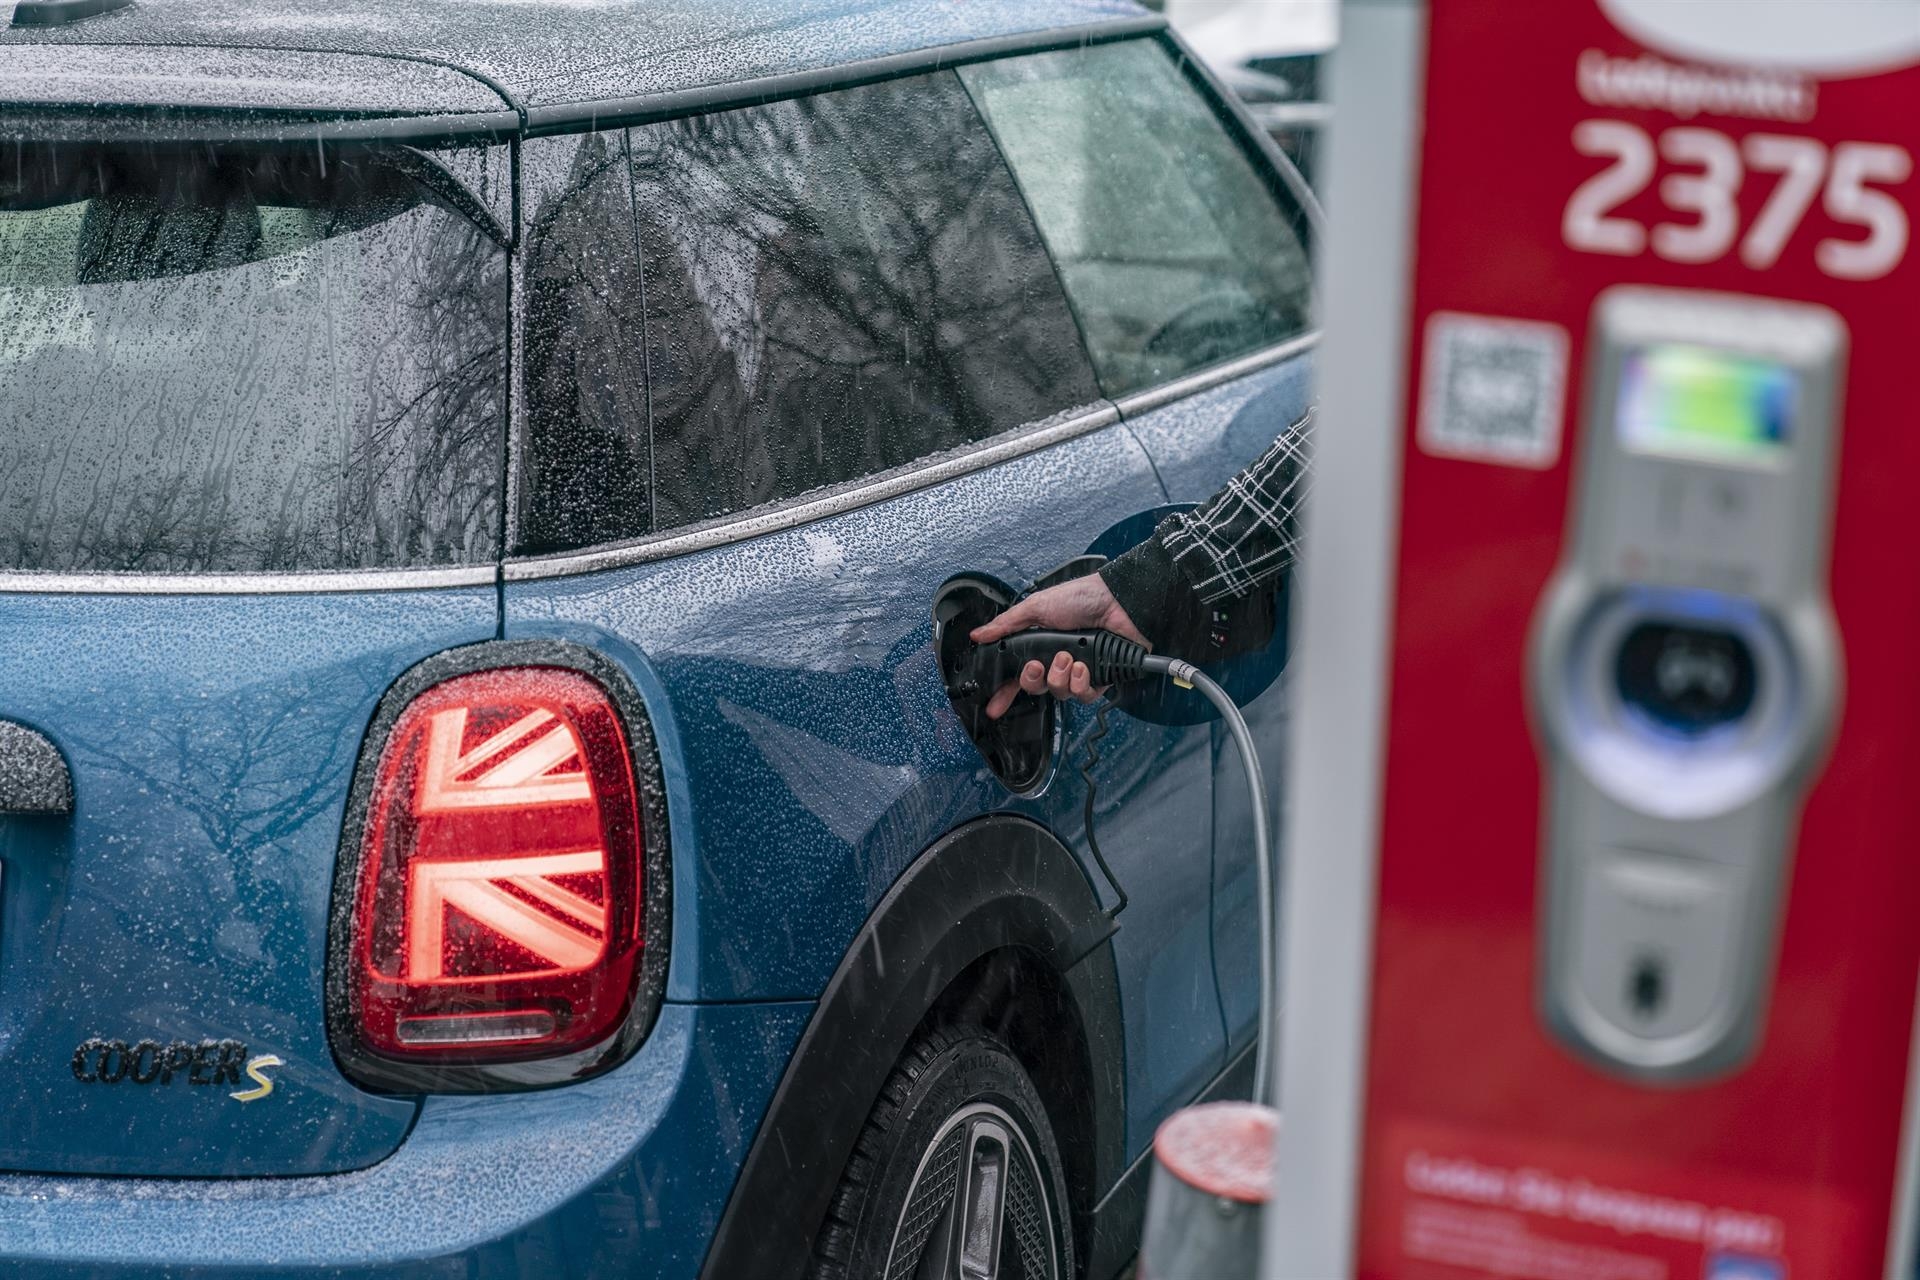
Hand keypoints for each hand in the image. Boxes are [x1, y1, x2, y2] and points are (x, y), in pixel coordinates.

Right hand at [969, 574, 1149, 719]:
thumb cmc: (1082, 597)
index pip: (1017, 675)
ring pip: (1059, 694)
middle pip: (1036, 688)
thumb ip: (1006, 625)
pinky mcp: (1101, 678)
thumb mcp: (1036, 606)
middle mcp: (1059, 660)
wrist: (1118, 601)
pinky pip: (1084, 696)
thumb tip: (979, 635)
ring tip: (1068, 658)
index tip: (994, 706)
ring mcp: (1079, 671)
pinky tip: (1083, 667)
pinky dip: (1081, 683)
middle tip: (1036, 666)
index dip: (1005, 692)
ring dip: (1059, 677)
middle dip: (1032, 680)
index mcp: (1041, 645)